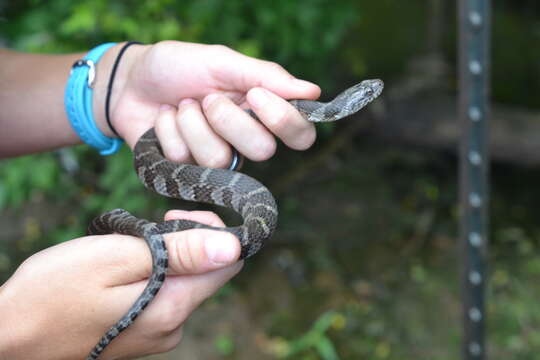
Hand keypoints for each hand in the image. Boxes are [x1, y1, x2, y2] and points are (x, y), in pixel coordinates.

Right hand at [0, 211, 241, 359]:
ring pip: (184, 283)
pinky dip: (152, 276)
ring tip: (128, 251)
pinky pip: (163, 296)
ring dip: (167, 259)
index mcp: (172, 307)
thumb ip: (181, 253)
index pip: (227, 264)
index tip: (174, 216)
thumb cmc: (56, 288)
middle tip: (147, 229)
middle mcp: (173, 328)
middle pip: (206, 273)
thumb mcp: (120, 257)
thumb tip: (233, 247)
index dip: (212, 232)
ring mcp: (157, 335)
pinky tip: (122, 272)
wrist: (12, 334)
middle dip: (186, 243)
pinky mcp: (141, 334)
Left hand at [103, 41, 320, 166]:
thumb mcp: (221, 61)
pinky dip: (170, 131)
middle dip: (229, 120)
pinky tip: (164, 119)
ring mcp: (216, 157)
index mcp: (261, 110)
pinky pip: (187, 159)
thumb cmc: (178, 66)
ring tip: (181, 105)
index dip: (283, 120)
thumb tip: (313, 91)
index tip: (255, 95)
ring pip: (220, 157)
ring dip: (193, 124)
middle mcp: (245, 138)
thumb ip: (265, 75)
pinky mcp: (188, 169)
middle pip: (263, 150)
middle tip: (207, 98)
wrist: (129, 82)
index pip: (300, 134)